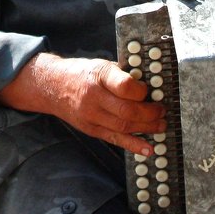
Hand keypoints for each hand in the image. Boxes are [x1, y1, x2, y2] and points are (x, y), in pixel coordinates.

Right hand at [0, 52, 165, 155]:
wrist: (52, 86)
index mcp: (98, 76)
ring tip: (161, 125)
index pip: (125, 86)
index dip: (143, 91)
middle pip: (127, 111)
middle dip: (150, 113)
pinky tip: (148, 148)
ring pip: (123, 127)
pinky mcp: (92, 129)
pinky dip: (134, 145)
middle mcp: (93, 97)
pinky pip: (115, 139)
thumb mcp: (102, 65)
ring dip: (147, 128)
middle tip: (162, 110)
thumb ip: (122, 75)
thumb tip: (150, 85)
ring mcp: (91, 116)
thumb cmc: (82, 73)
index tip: (151, 90)